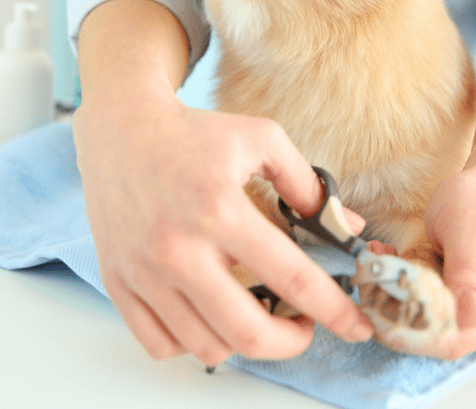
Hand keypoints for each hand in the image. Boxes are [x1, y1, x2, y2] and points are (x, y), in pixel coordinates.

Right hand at [73, 88, 373, 365]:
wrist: (124, 129)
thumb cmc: (196, 132)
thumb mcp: (262, 138)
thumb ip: (307, 183)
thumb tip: (348, 226)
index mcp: (220, 209)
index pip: (290, 276)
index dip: (332, 309)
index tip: (357, 325)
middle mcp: (178, 248)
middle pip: (247, 331)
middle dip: (291, 341)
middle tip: (303, 325)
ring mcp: (144, 271)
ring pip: (205, 345)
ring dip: (245, 342)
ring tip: (257, 313)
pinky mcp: (118, 282)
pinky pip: (159, 344)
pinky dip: (194, 343)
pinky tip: (211, 316)